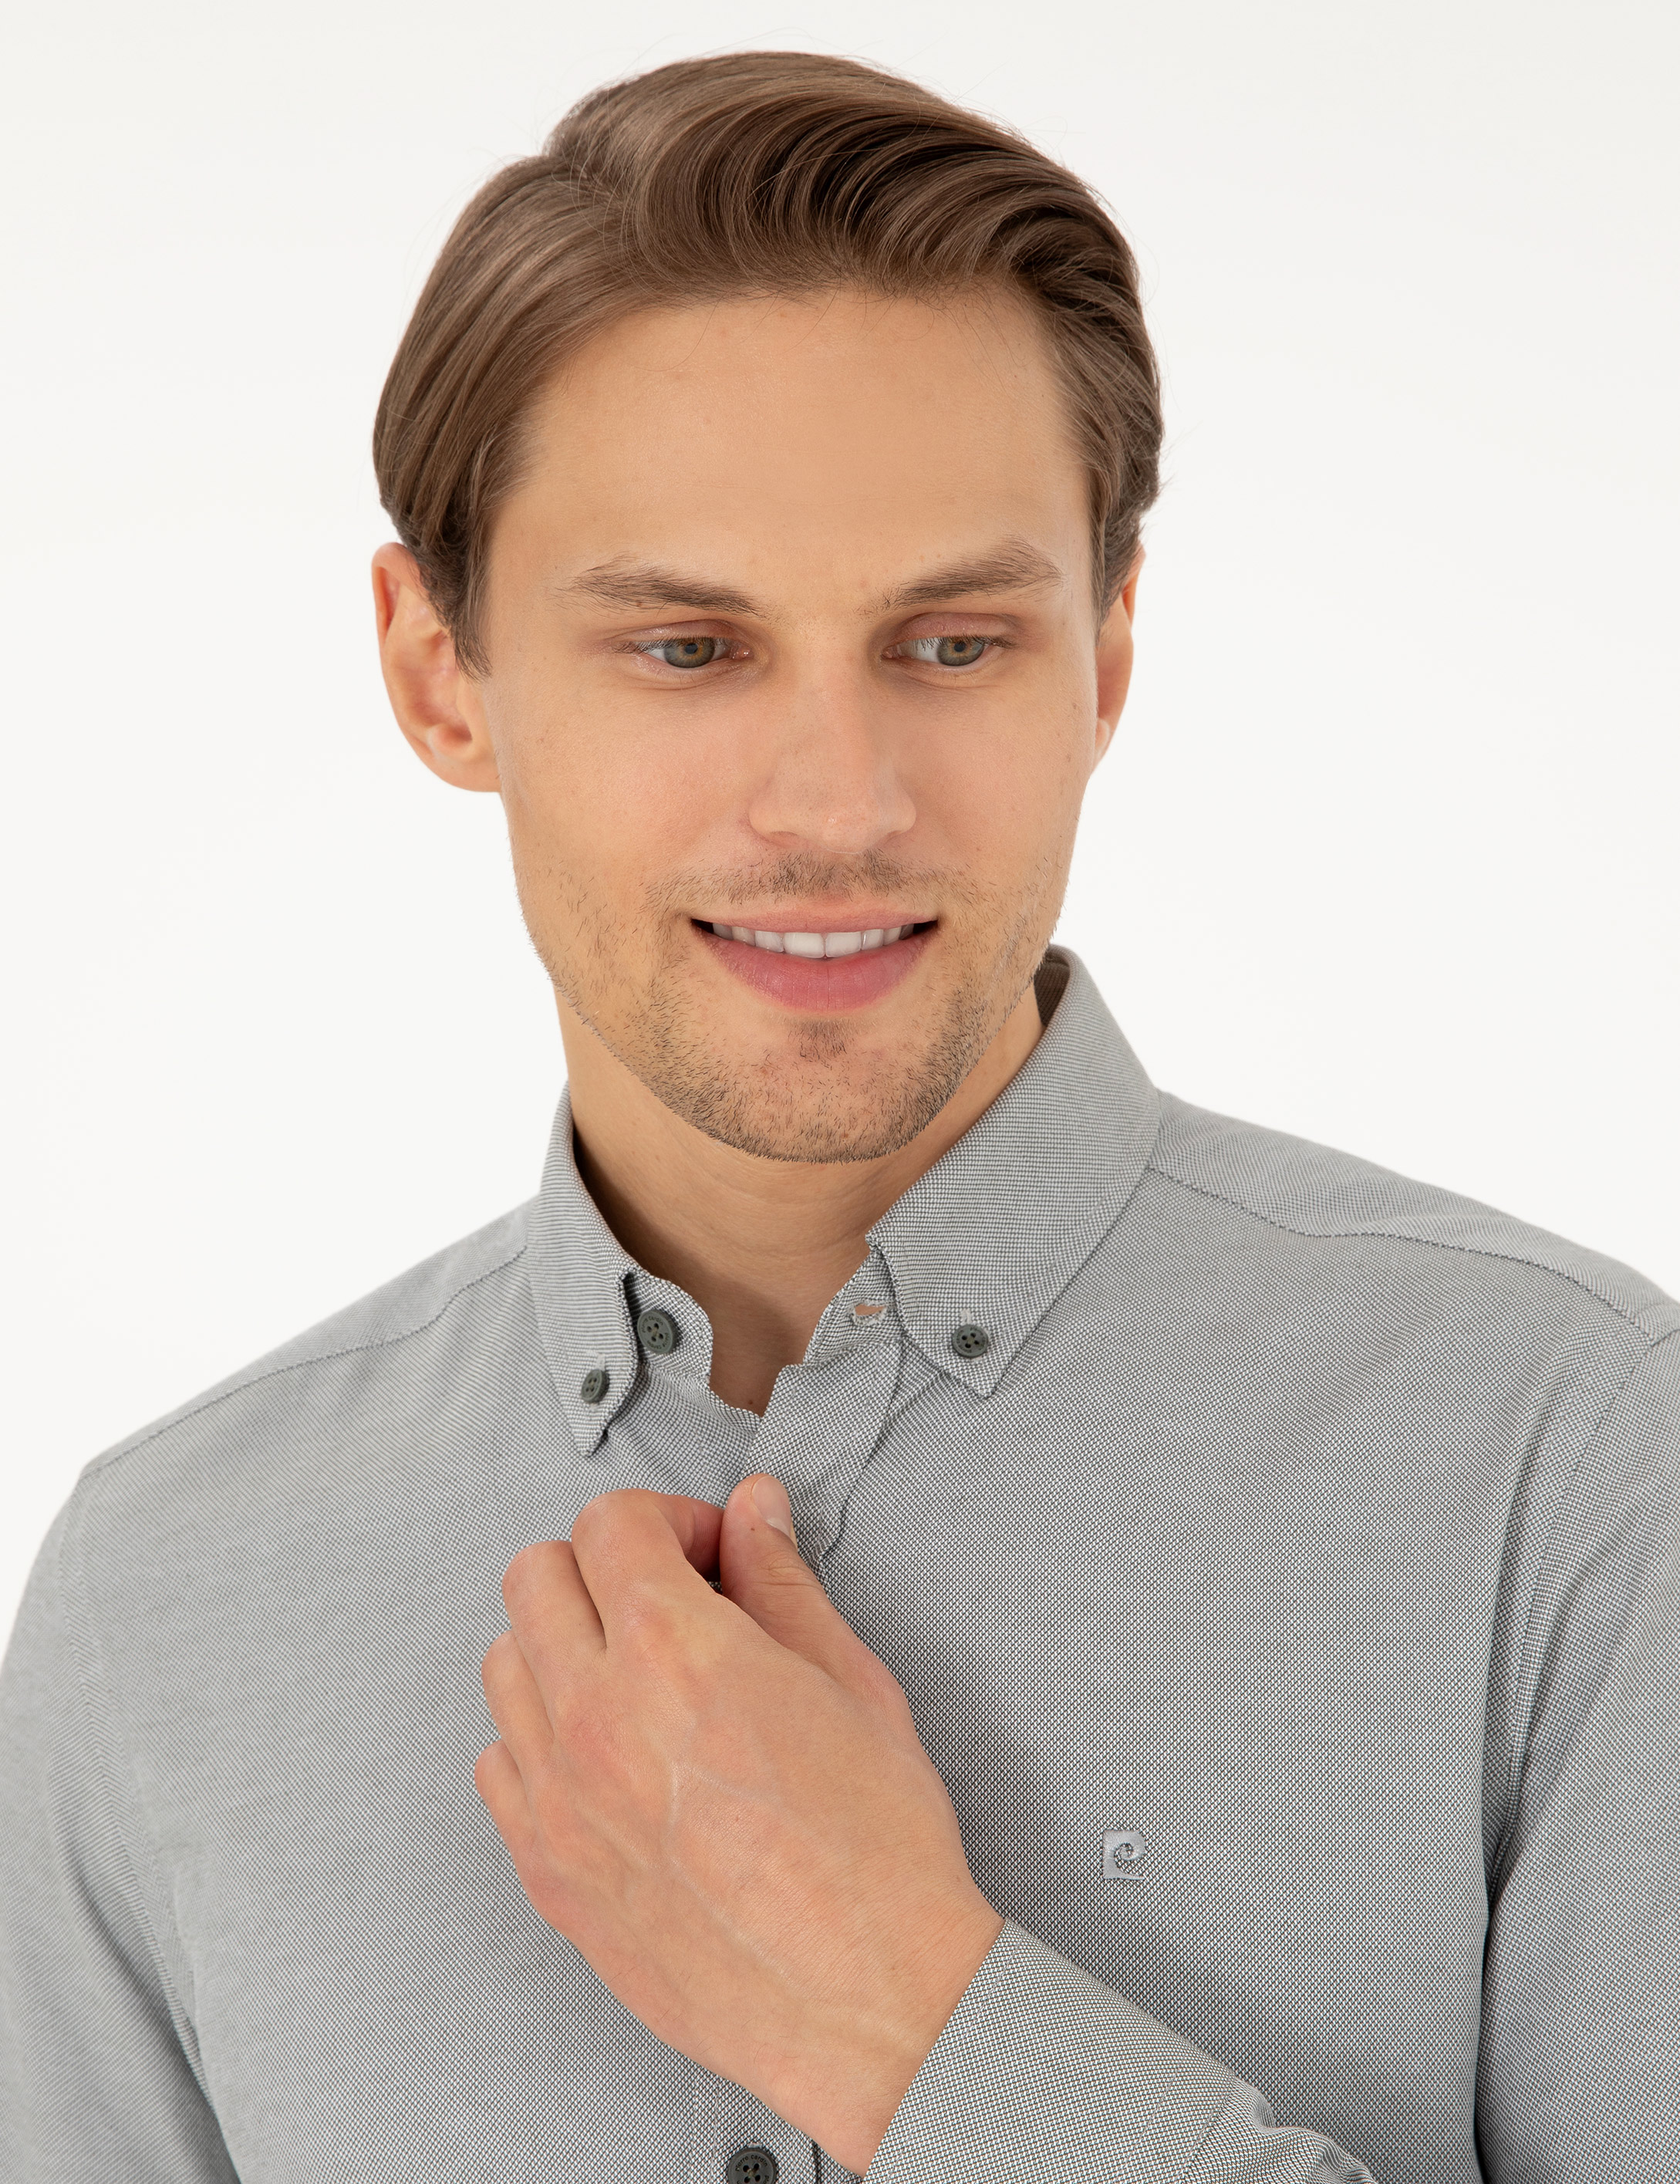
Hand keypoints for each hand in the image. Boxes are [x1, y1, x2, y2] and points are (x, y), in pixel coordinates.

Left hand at [475, 1476, 1003, 2172]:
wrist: (871, 2002)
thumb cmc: (880, 1844)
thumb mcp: (852, 1684)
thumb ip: (783, 1583)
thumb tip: (753, 1507)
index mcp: (677, 1651)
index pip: (609, 1521)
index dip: (668, 1518)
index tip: (710, 1554)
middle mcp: (596, 1715)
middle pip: (533, 1576)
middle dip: (602, 1565)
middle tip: (669, 1601)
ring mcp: (559, 1800)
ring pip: (504, 1665)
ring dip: (563, 1647)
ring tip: (639, 1681)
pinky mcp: (548, 1874)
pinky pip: (498, 1766)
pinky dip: (540, 1740)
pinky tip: (612, 1760)